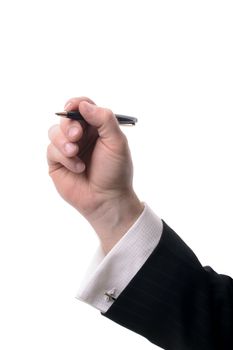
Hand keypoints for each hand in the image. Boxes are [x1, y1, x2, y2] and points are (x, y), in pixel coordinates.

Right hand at [47, 97, 143, 252]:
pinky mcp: (57, 163)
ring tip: (75, 153)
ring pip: (54, 132)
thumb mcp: (117, 142)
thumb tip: (83, 105)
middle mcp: (81, 137)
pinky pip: (51, 150)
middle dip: (69, 125)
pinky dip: (64, 157)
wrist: (107, 199)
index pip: (82, 107)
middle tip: (77, 135)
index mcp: (96, 128)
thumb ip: (104, 119)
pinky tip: (77, 168)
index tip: (73, 107)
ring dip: (64, 141)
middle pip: (65, 118)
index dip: (76, 104)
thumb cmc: (115, 171)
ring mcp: (68, 149)